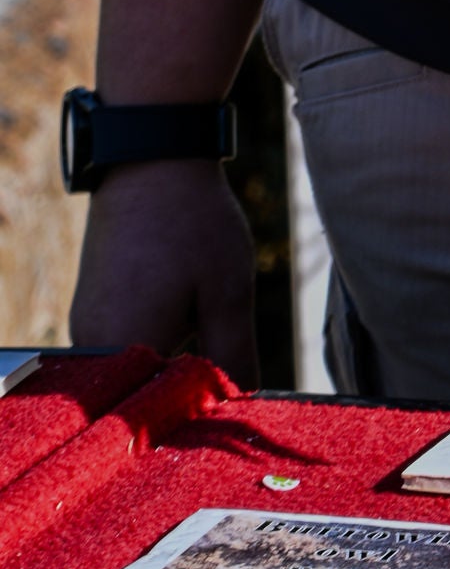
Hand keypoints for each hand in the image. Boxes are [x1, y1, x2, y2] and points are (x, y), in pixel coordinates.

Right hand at [69, 160, 259, 386]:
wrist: (152, 155)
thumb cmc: (193, 222)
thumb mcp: (227, 292)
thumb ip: (234, 357)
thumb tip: (243, 404)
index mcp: (123, 353)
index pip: (162, 413)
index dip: (203, 407)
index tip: (233, 389)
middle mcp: (92, 349)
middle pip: (146, 392)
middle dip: (188, 378)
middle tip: (221, 341)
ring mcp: (87, 327)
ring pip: (140, 364)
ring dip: (175, 352)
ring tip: (199, 305)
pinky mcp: (91, 307)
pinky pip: (127, 340)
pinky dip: (159, 332)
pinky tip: (182, 297)